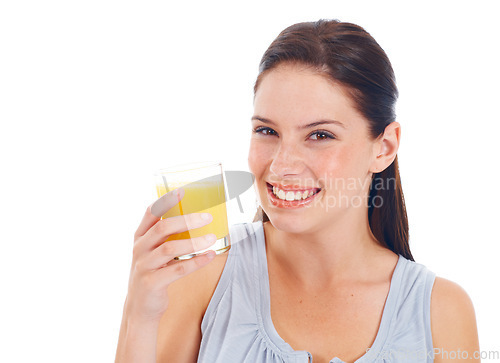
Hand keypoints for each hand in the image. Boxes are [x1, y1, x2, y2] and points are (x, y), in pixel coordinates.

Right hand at [123, 188, 216, 322]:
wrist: (140, 307)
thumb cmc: (153, 273)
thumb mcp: (154, 251)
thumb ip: (167, 236)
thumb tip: (198, 218)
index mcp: (140, 237)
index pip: (151, 213)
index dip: (166, 201)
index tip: (182, 191)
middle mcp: (139, 248)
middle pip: (163, 228)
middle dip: (186, 220)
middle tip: (207, 217)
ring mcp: (143, 266)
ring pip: (170, 249)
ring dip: (194, 242)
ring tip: (212, 238)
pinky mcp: (152, 283)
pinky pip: (178, 270)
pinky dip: (196, 262)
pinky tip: (210, 256)